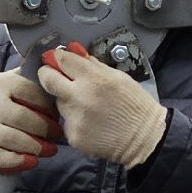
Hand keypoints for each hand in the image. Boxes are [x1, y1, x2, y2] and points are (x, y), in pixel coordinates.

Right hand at [0, 70, 61, 173]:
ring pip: (17, 139)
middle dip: (46, 129)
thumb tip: (57, 76)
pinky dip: (20, 161)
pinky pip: (3, 158)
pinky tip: (32, 161)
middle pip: (25, 117)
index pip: (31, 92)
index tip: (57, 115)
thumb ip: (29, 79)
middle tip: (57, 135)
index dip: (49, 106)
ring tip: (49, 149)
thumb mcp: (8, 85)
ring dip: (38, 147)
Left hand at [36, 43, 167, 168]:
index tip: (57, 58)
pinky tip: (91, 123)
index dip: (58, 57)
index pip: (63, 59)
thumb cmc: (135, 105)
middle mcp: (80, 97)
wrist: (144, 139)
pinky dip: (75, 120)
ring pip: (59, 102)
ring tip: (87, 106)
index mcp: (94, 78)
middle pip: (47, 79)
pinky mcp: (73, 136)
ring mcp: (74, 118)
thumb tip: (76, 53)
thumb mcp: (119, 78)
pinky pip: (67, 122)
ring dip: (67, 100)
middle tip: (52, 75)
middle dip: (47, 74)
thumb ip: (94, 65)